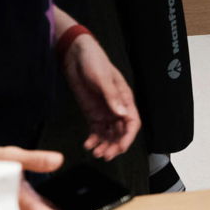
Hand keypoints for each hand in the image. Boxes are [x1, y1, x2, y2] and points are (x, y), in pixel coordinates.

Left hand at [61, 34, 140, 159]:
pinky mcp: (92, 112)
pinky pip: (96, 130)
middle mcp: (116, 107)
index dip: (128, 137)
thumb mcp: (103, 78)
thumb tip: (122, 113)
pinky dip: (93, 139)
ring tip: (95, 153)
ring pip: (109, 134)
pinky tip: (88, 144)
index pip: (132, 122)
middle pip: (121, 132)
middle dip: (115, 145)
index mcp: (124, 98)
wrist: (76, 55)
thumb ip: (112, 96)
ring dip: (105, 145)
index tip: (120, 148)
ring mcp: (104, 111)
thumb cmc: (94, 61)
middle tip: (105, 155)